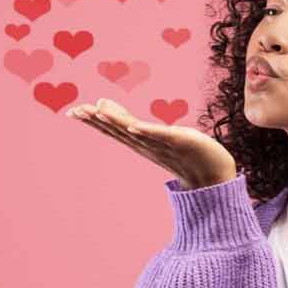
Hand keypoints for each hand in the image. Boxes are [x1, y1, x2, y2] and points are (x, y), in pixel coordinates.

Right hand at [64, 97, 236, 189]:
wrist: (213, 176)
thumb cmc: (185, 155)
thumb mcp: (157, 137)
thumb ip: (135, 126)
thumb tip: (115, 112)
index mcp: (141, 144)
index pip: (113, 130)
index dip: (93, 121)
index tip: (73, 111)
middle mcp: (147, 146)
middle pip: (118, 131)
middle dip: (97, 121)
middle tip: (76, 110)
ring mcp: (163, 145)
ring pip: (135, 133)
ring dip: (116, 123)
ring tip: (98, 111)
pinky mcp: (180, 142)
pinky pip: (160, 137)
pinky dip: (146, 132)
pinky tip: (134, 126)